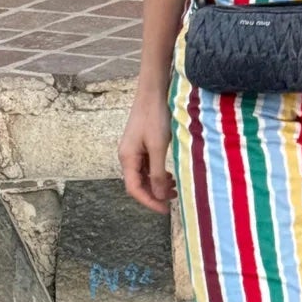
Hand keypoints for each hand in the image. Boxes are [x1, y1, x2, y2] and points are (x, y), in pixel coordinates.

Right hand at [118, 90, 175, 213]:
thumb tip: (158, 195)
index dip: (149, 202)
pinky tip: (170, 174)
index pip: (134, 189)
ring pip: (144, 175)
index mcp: (127, 158)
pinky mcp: (142, 143)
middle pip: (138, 183)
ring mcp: (134, 149)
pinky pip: (148, 165)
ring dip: (157, 183)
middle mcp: (127, 155)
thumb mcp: (158, 147)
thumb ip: (157, 173)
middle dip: (154, 194)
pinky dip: (158, 173)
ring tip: (174, 187)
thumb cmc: (155, 116)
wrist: (154, 91)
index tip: (165, 210)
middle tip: (173, 200)